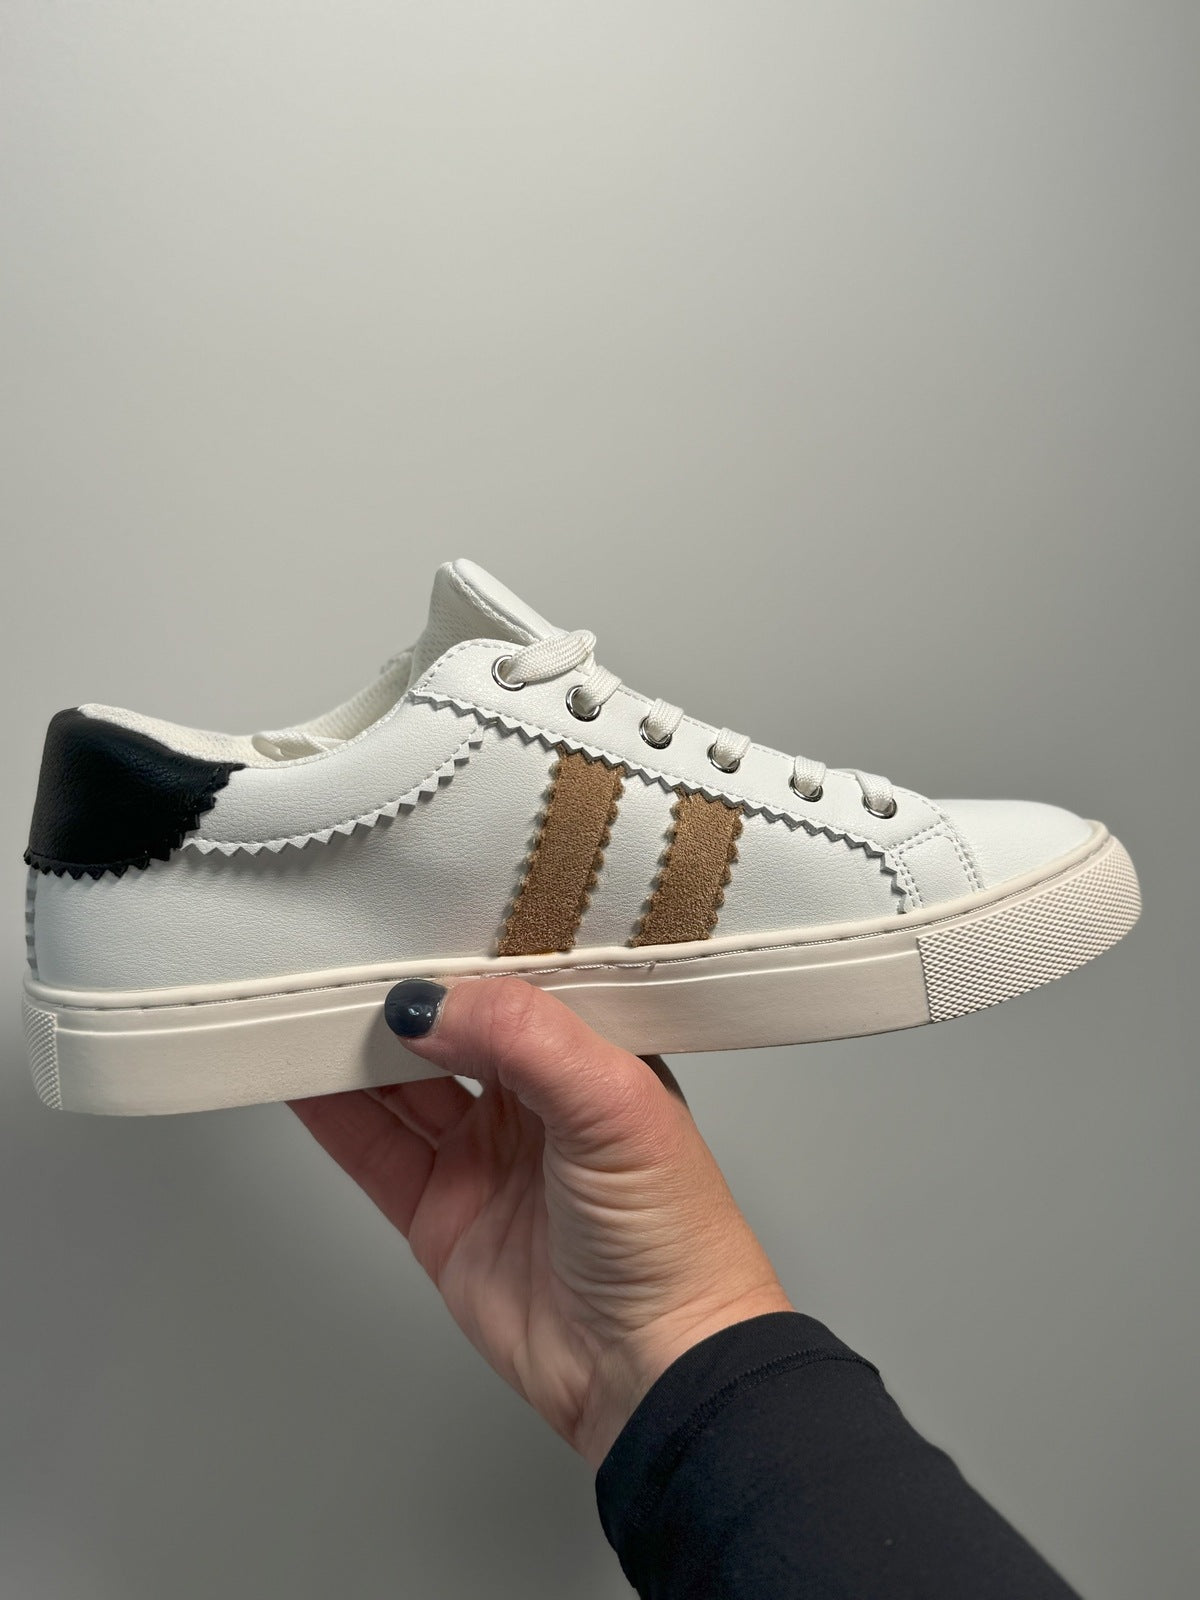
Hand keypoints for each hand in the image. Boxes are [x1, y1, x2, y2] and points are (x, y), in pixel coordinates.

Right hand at [290, 977, 790, 1466]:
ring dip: (357, 1051)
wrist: (653, 1370)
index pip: (517, 988)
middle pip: (451, 1032)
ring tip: (305, 1011)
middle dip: (402, 1000)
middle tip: (343, 966)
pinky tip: (301, 1079)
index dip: (467, 958)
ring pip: (404, 1086)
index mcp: (593, 1057)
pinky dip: (333, 1115)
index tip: (412, 928)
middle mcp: (538, 1102)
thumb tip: (435, 1005)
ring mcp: (486, 1158)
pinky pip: (376, 1151)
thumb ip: (527, 1040)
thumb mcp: (615, 1105)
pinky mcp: (442, 1215)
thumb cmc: (674, 1238)